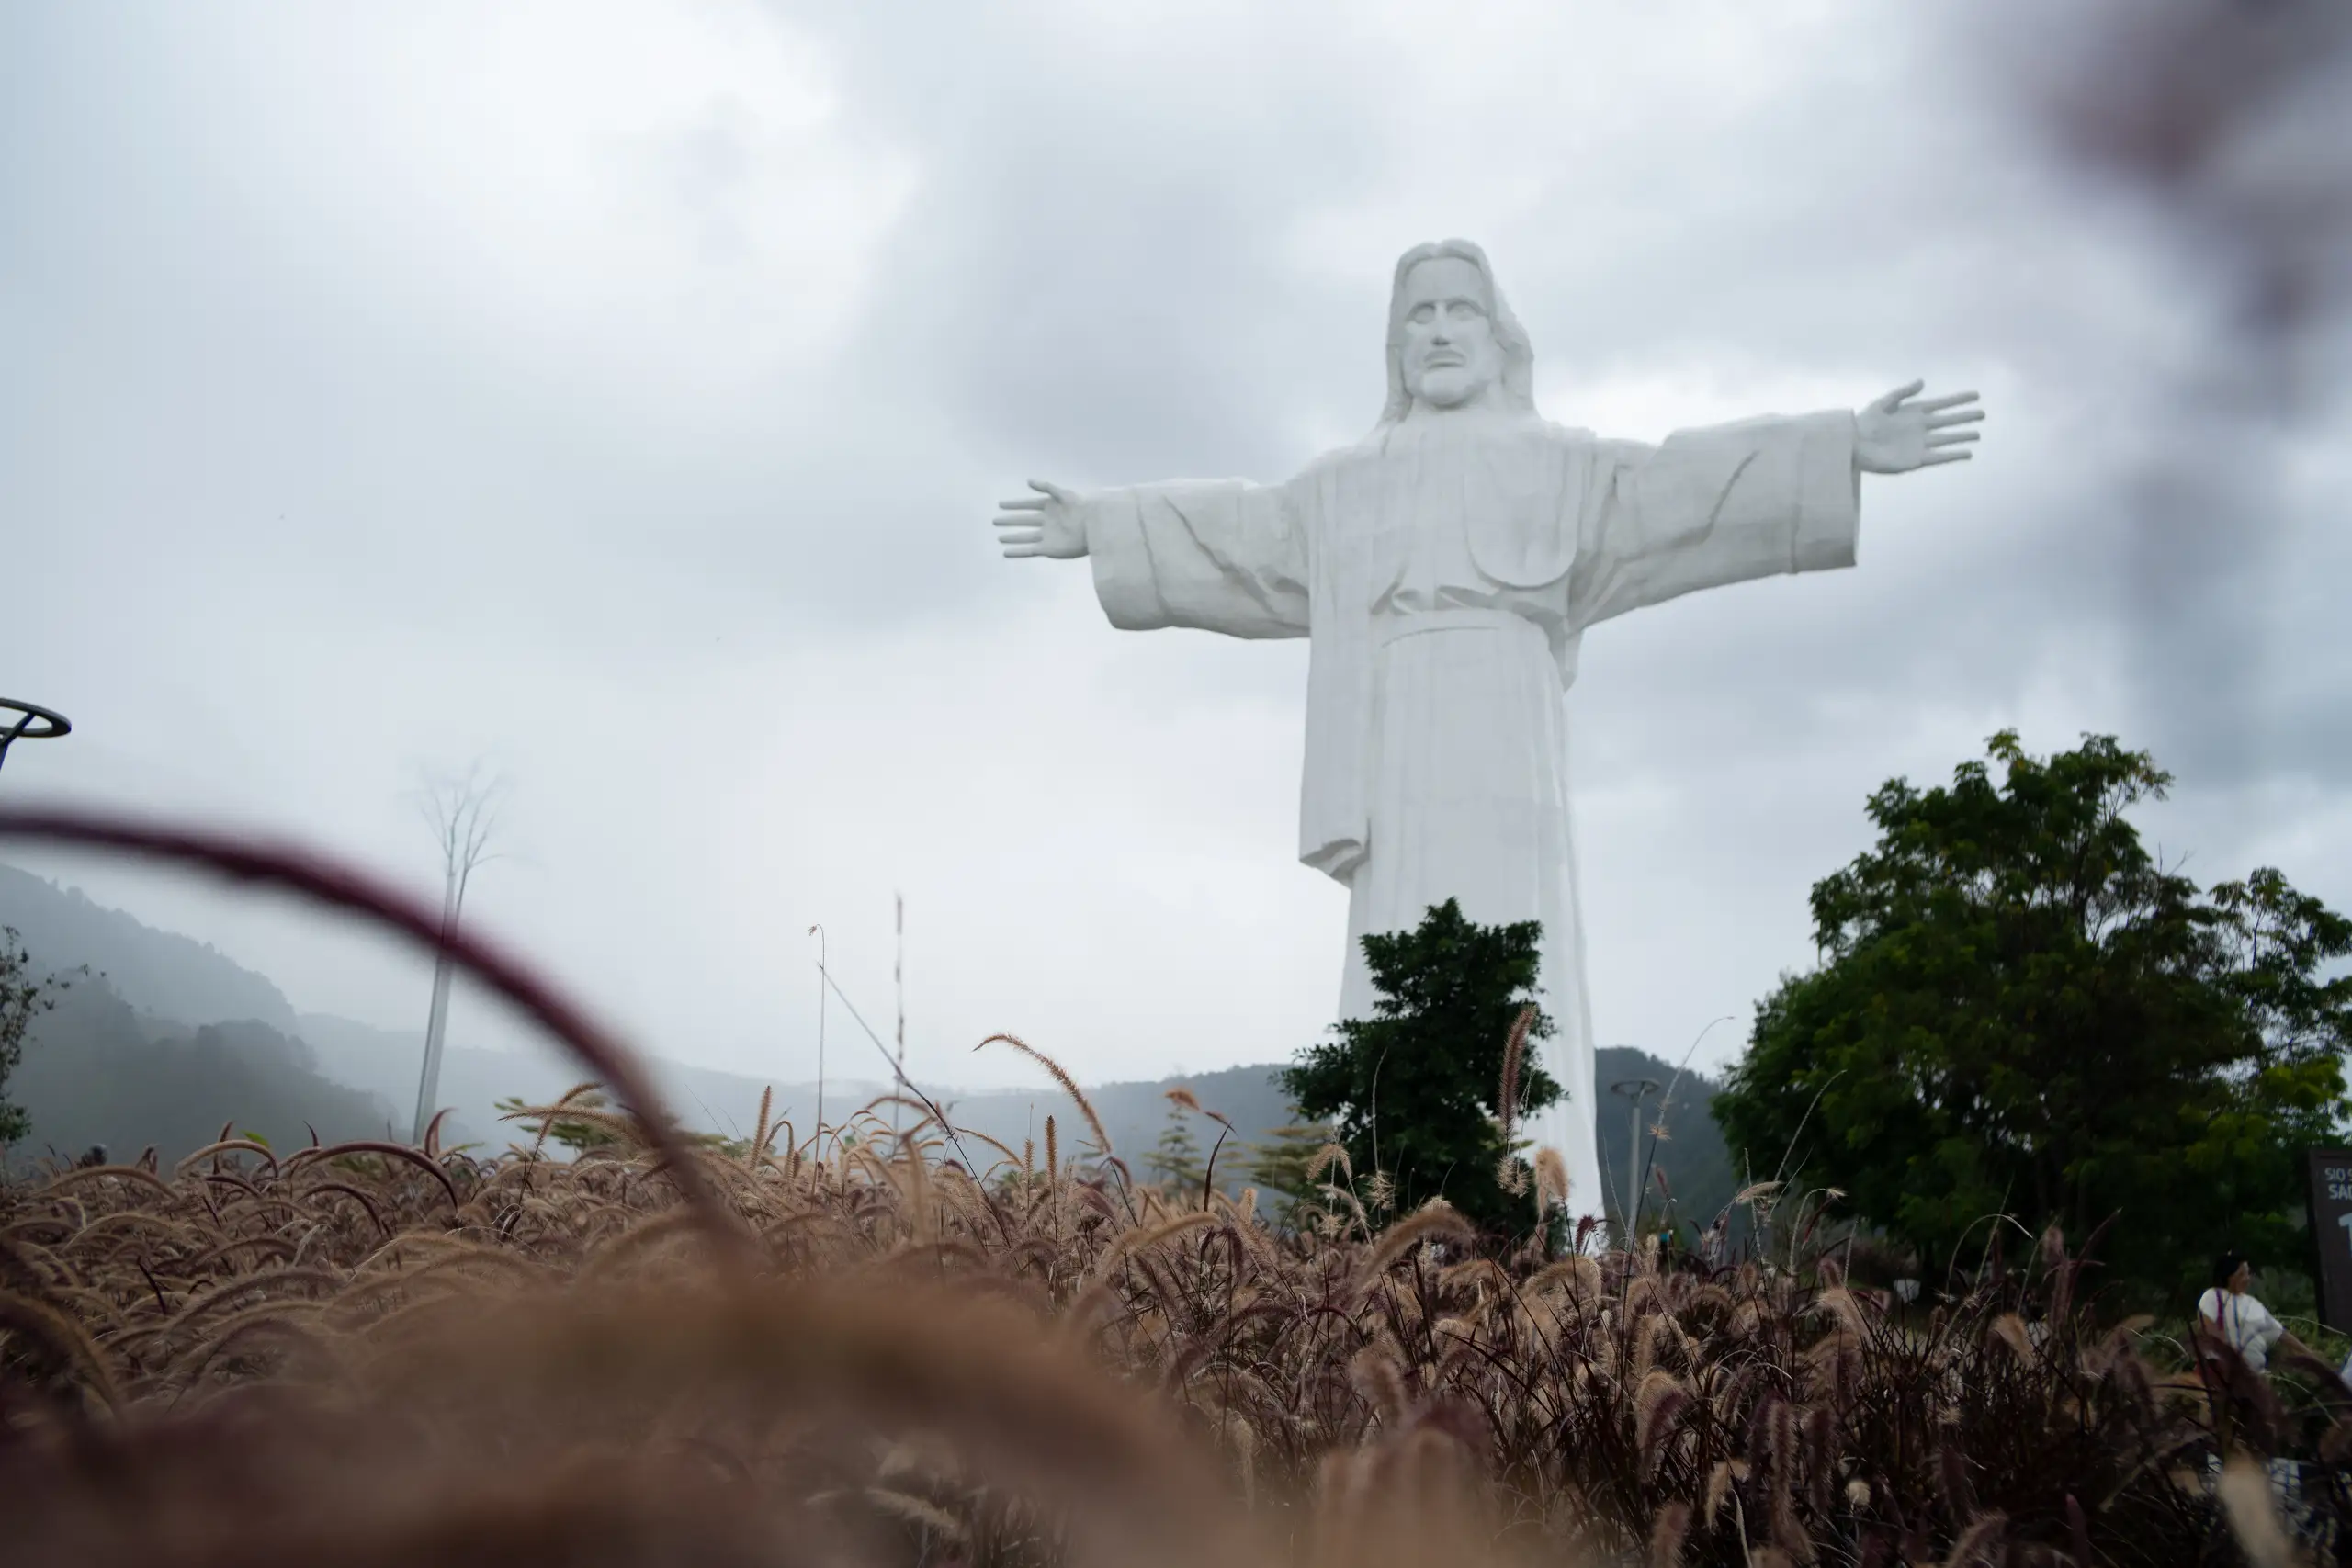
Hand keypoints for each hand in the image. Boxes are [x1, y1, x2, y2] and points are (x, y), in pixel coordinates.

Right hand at [994, 479, 1087, 559]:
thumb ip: (1046, 487)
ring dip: (1012, 537)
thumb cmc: (1082, 508)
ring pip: (1025, 537)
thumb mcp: (1064, 494)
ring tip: (999, 538)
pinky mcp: (1049, 549)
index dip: (1014, 505)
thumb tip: (1028, 481)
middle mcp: (1046, 522)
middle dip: (1010, 521)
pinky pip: (1030, 550)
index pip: (1027, 505)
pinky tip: (1006, 552)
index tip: (1001, 505)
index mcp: (1050, 508)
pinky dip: (1018, 552)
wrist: (1095, 528)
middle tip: (995, 521)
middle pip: (1024, 521)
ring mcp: (1047, 536)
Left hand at [1855, 381, 1982, 474]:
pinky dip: (1953, 456)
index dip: (1958, 400)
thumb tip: (1923, 381)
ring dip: (1962, 436)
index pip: (1941, 404)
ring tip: (1977, 434)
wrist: (1853, 445)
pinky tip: (1967, 453)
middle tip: (1983, 414)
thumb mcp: (1883, 403)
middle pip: (1948, 421)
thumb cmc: (1864, 423)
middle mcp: (1920, 428)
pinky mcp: (1916, 460)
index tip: (1975, 395)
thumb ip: (1903, 393)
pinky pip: (1939, 457)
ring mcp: (1919, 444)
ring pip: (1947, 439)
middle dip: (1965, 417)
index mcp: (1913, 413)